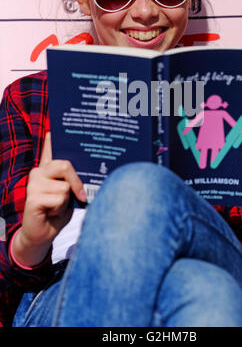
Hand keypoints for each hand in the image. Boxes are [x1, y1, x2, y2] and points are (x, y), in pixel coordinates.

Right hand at [12, 132, 85, 266]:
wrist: (41, 235)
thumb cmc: (57, 212)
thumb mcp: (69, 194)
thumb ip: (74, 181)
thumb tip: (92, 172)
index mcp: (48, 169)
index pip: (50, 147)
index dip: (53, 136)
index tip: (56, 124)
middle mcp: (39, 172)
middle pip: (65, 164)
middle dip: (77, 182)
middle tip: (80, 196)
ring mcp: (33, 184)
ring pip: (65, 187)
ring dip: (67, 202)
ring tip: (57, 207)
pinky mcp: (32, 198)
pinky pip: (59, 199)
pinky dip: (60, 210)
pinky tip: (50, 213)